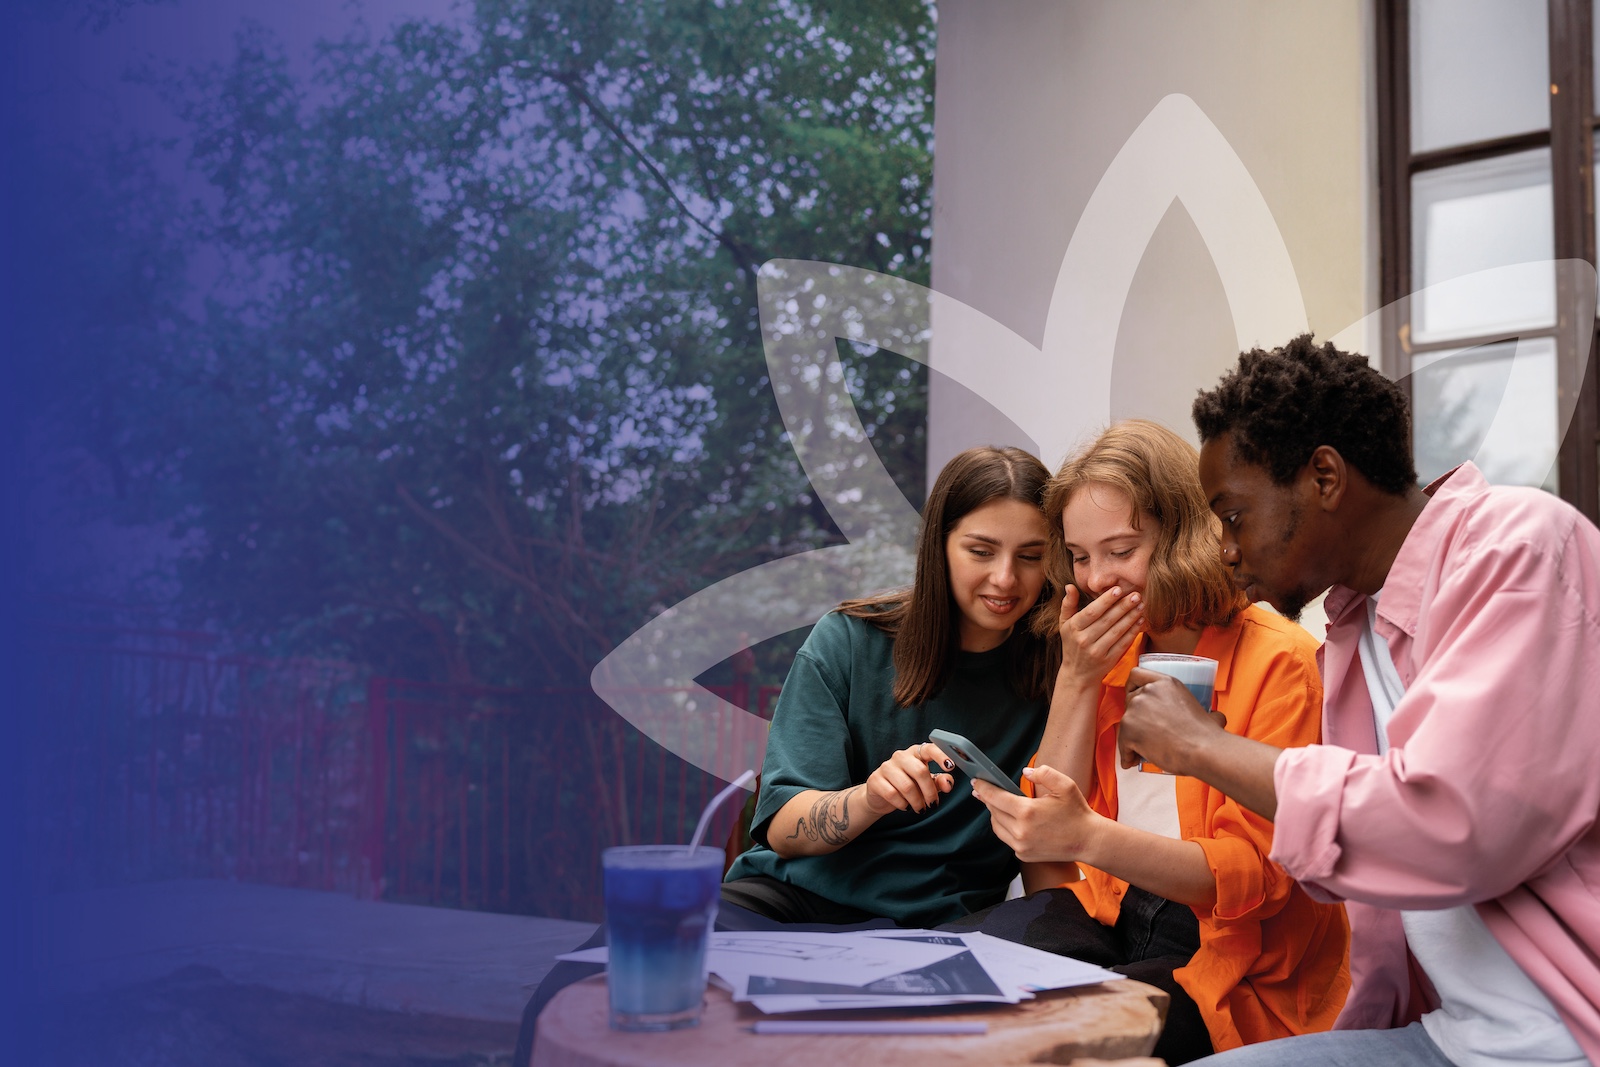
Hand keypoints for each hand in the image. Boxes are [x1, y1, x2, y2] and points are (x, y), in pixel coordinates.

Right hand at [864, 742, 954, 814]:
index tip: (951, 766)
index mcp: (915, 753)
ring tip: (920, 809)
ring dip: (917, 802)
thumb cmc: (908, 787)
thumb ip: (940, 781)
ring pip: (907, 786)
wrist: (881, 797)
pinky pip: (892, 794)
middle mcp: (900, 756)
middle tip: (933, 804)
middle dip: (929, 791)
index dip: (940, 756)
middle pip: (920, 771)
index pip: (929, 748)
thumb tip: (948, 783)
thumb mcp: (927, 784)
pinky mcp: (875, 779)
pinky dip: (902, 804)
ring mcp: (886, 767)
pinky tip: (905, 806)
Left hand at [972, 765, 1103, 863]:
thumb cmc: (1077, 812)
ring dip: (995, 814)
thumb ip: (1043, 773)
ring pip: (997, 826)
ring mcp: (1021, 846)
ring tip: (997, 803)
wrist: (1088, 841)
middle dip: (988, 799)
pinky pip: (1006, 838)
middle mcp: (1020, 831)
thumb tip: (1024, 773)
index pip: (995, 797)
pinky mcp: (1023, 855)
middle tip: (984, 790)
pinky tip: (1010, 819)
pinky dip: (1005, 828)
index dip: (983, 788)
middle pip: (994, 812)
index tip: (975, 782)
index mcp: (1027, 812)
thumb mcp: (1065, 785)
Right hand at [1057, 585, 1143, 689]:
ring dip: (1131, 617)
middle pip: (1107, 620)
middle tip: (1135, 595)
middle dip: (1123, 606)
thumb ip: (1068, 604)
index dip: (1105, 600)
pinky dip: (1133, 632)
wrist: (1077, 674)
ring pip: (1117, 631)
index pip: (1092, 612)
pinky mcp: (1109, 660)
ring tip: (1141, 605)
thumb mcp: (1064, 624)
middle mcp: (1084, 640)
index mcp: (1073, 628)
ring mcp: (1097, 651)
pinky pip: (1123, 643)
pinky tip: (1140, 621)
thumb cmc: (1072, 643)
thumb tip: (1070, 586)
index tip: (1118, 589)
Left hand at [1118, 667, 1228, 773]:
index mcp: (1166, 683)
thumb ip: (1208, 712)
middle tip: (1146, 734)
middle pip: (1129, 701)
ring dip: (1130, 738)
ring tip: (1142, 753)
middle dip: (1135, 718)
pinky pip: (1122, 743)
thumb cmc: (1208, 736)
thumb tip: (1217, 718)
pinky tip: (1134, 762)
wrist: (1203, 750)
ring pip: (1125, 724)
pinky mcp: (1129, 727)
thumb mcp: (1207, 712)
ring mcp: (1136, 708)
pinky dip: (1126, 754)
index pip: (1136, 674)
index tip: (1135, 700)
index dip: (1132, 688)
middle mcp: (1148, 691)